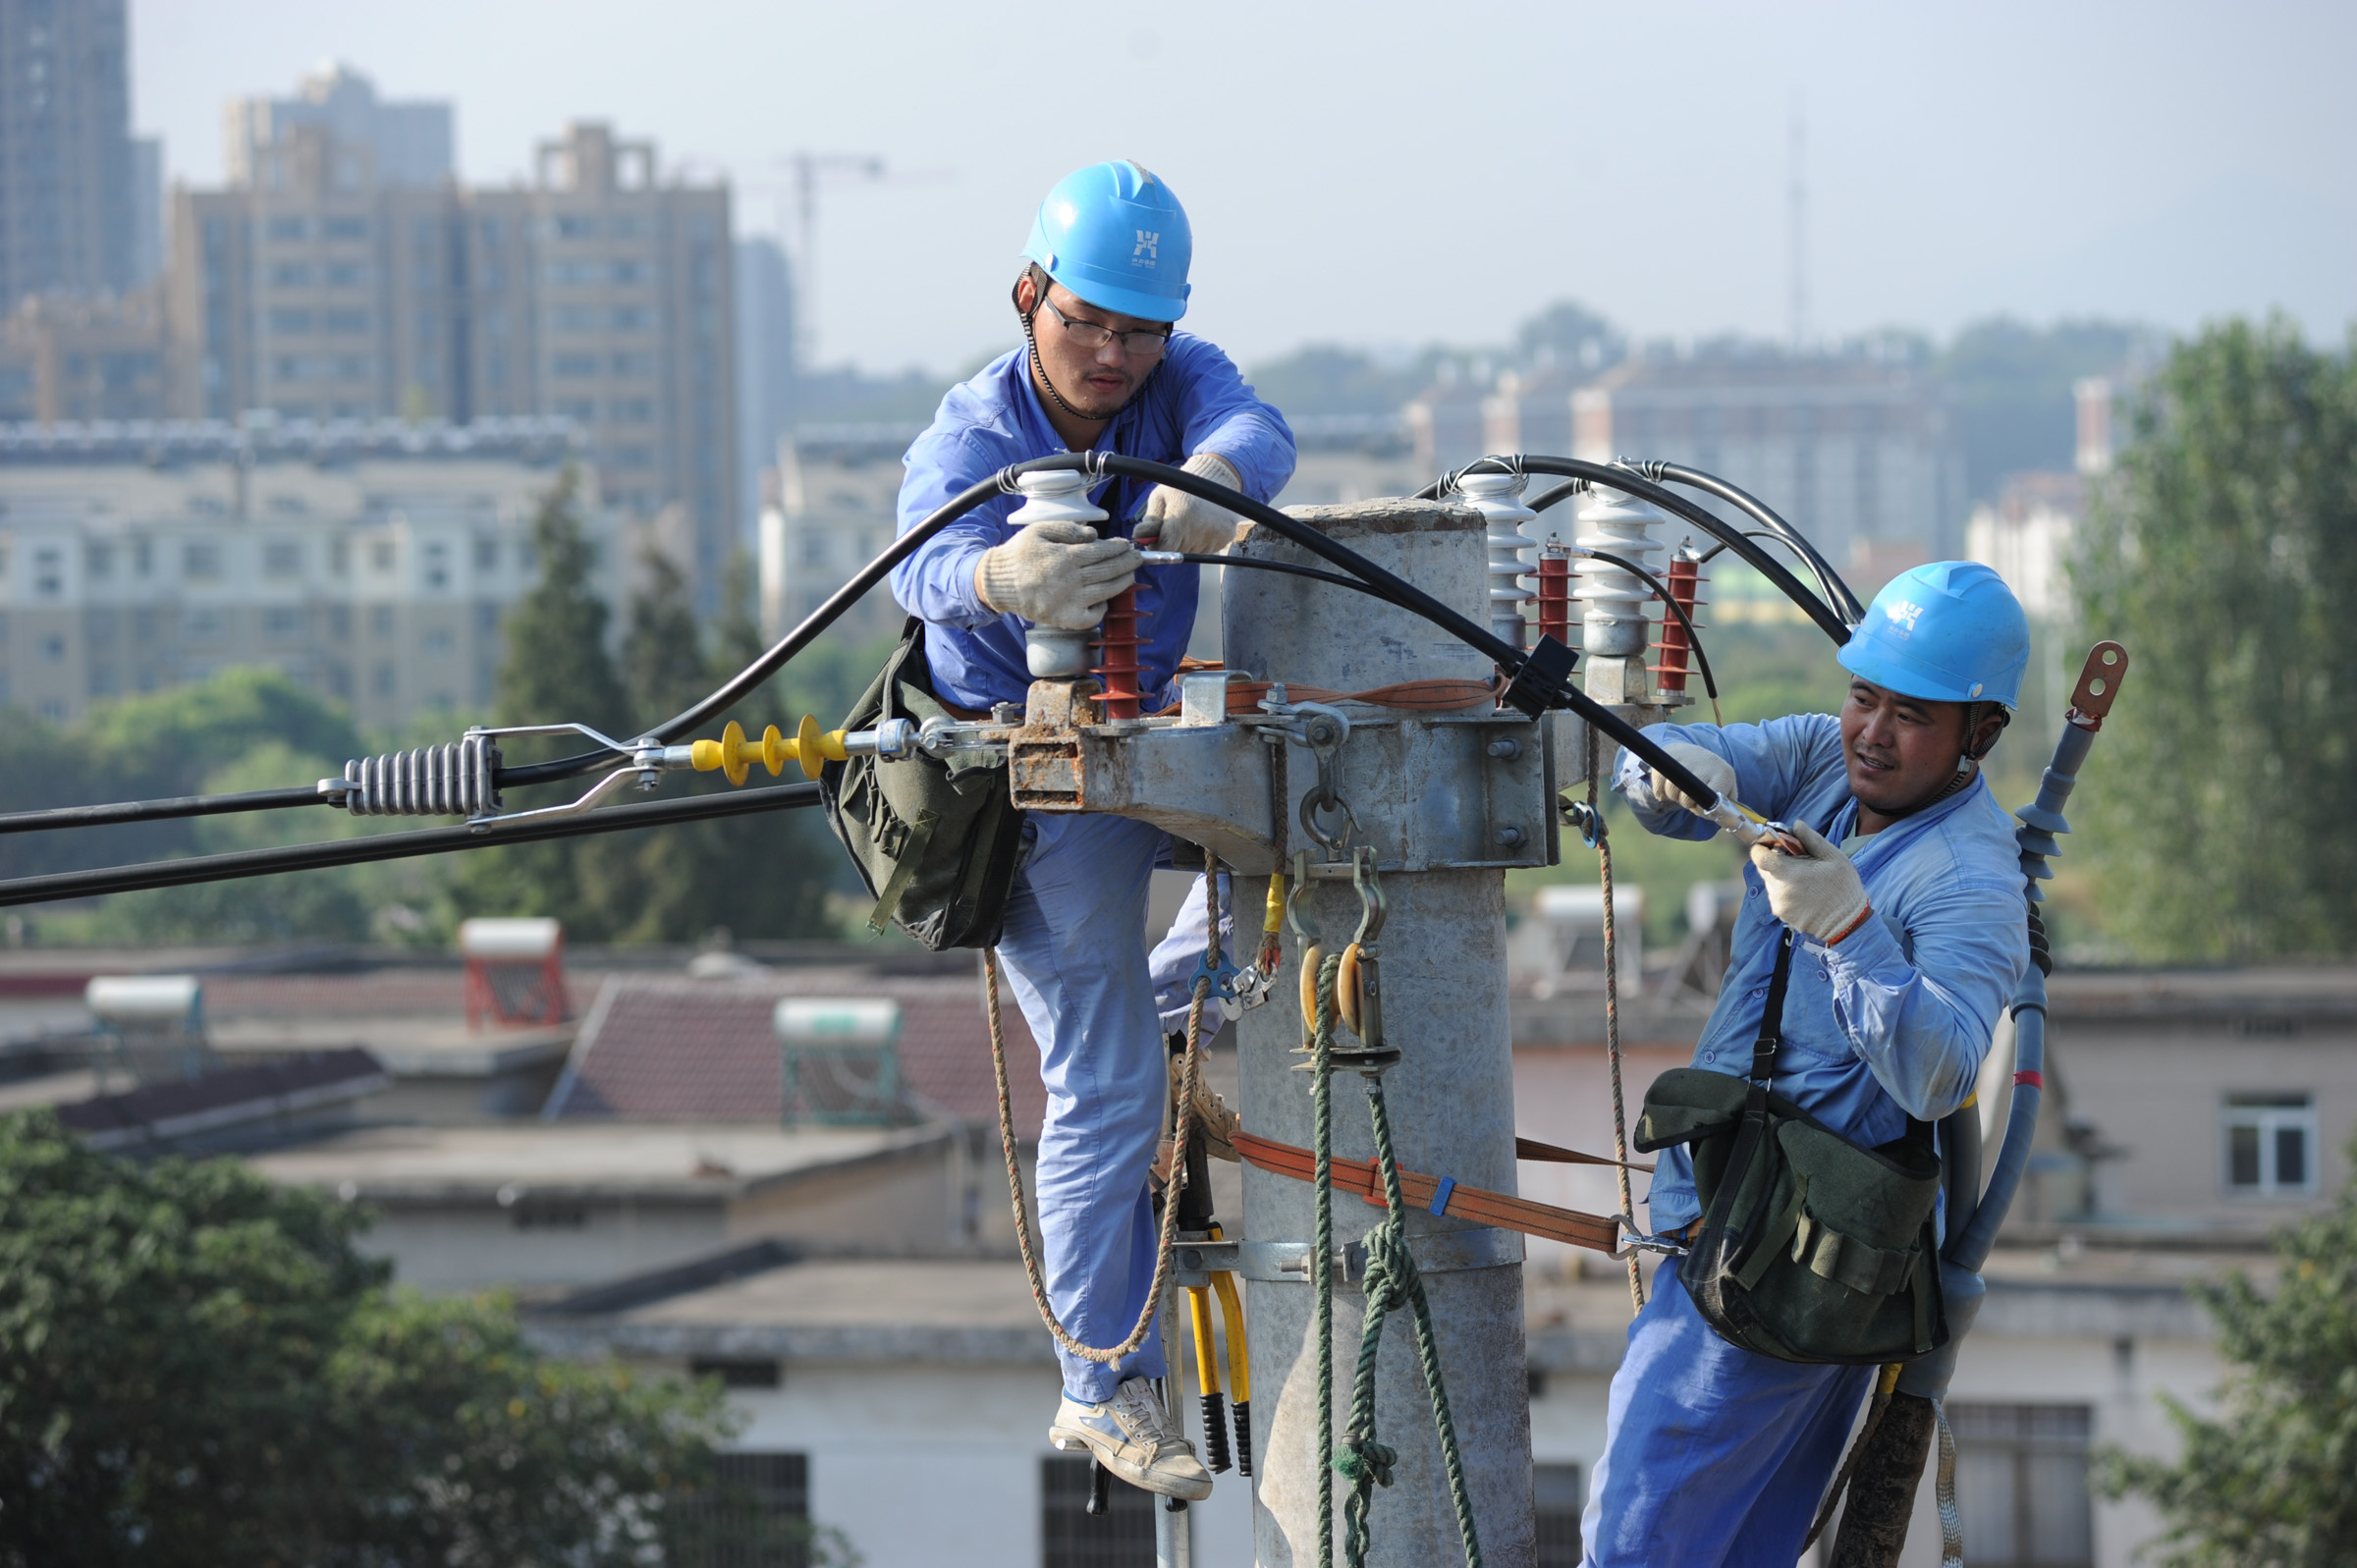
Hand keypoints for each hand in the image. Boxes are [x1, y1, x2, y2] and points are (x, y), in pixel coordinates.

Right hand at [974, 519, 1138, 629]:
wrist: (999, 583)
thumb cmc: (1020, 554)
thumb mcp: (1039, 530)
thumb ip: (1068, 529)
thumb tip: (1095, 535)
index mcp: (1065, 557)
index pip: (1102, 551)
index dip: (1118, 548)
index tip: (1127, 545)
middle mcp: (1070, 580)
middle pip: (1109, 570)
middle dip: (1127, 563)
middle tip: (1137, 558)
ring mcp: (1069, 602)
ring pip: (1106, 592)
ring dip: (1122, 582)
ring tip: (1129, 575)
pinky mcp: (1065, 619)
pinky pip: (1093, 616)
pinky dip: (1102, 608)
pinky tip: (1104, 599)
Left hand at [1135, 452, 1242, 556]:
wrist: (1214, 478)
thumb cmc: (1182, 487)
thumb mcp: (1160, 496)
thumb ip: (1150, 519)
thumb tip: (1139, 537)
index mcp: (1181, 518)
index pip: (1165, 549)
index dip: (1159, 546)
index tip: (1158, 538)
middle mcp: (1200, 529)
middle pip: (1179, 551)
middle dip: (1173, 542)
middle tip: (1175, 524)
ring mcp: (1215, 534)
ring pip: (1193, 551)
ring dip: (1188, 541)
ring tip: (1191, 521)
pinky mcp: (1226, 537)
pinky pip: (1207, 549)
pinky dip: (1202, 541)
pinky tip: (1203, 524)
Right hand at [1647, 742, 1736, 817]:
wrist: (1694, 755)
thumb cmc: (1710, 780)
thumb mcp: (1724, 791)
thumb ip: (1726, 807)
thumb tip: (1722, 819)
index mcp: (1724, 774)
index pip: (1711, 800)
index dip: (1701, 808)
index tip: (1698, 806)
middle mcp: (1707, 762)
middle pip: (1688, 796)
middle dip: (1685, 803)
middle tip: (1687, 798)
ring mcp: (1687, 757)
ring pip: (1672, 788)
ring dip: (1672, 796)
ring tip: (1678, 792)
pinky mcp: (1669, 754)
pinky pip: (1659, 781)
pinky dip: (1659, 791)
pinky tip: (1666, 789)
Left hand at [1748, 820, 1872, 943]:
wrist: (1848, 923)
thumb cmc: (1843, 887)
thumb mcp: (1833, 857)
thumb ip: (1810, 838)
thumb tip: (1796, 824)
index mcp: (1788, 873)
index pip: (1758, 855)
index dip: (1763, 846)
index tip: (1776, 843)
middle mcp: (1778, 890)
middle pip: (1764, 868)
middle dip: (1777, 860)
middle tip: (1800, 861)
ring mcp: (1778, 904)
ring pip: (1771, 882)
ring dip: (1782, 876)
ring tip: (1806, 879)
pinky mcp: (1782, 914)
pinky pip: (1777, 896)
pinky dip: (1786, 891)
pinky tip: (1806, 892)